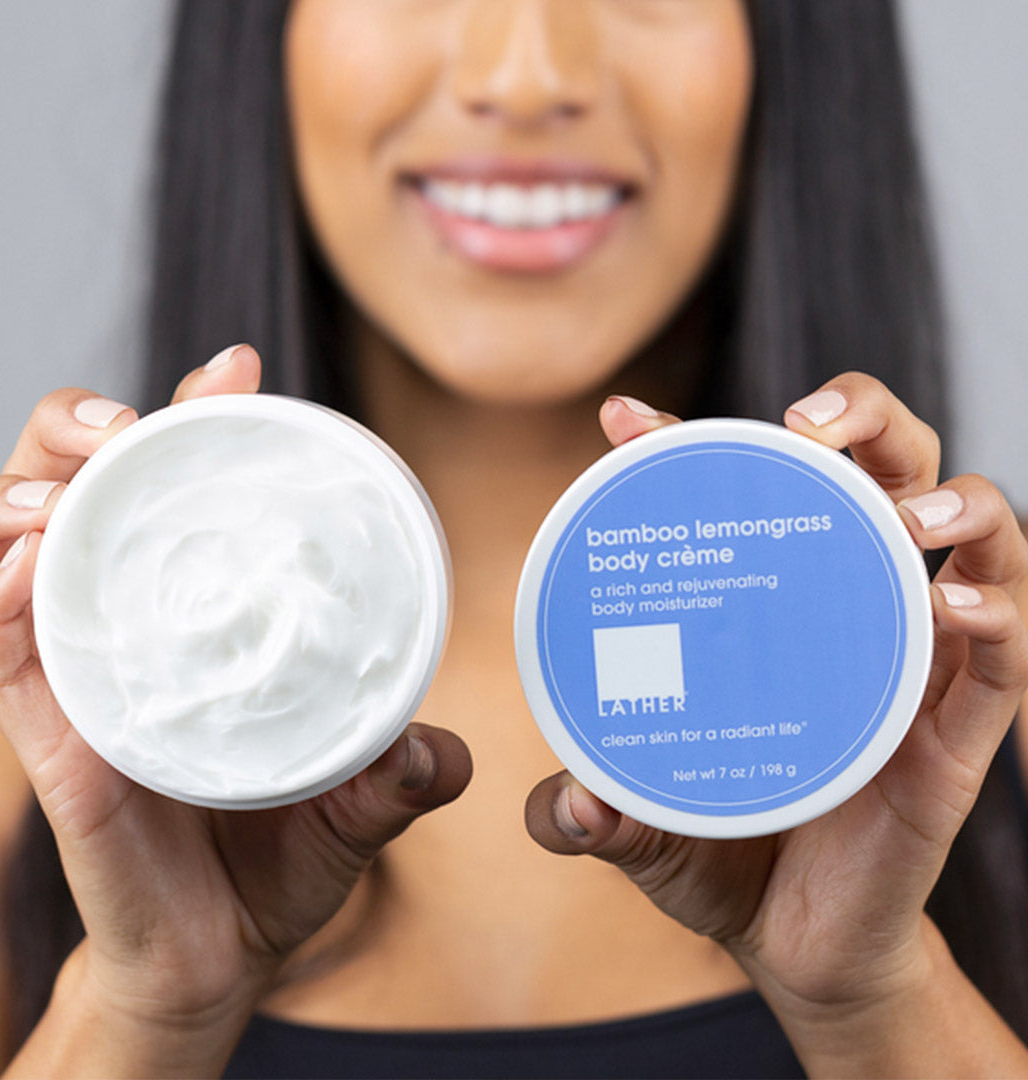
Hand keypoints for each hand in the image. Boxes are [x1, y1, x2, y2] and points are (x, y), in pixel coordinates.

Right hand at [0, 346, 470, 1049]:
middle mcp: (133, 633)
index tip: (237, 368)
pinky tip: (24, 569)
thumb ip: (403, 772)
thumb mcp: (360, 803)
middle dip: (86, 432)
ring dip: (26, 496)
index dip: (197, 422)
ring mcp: (86, 683)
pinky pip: (10, 664)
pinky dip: (4, 607)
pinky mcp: (53, 745)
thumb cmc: (281, 858)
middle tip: (133, 416)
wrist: (220, 956)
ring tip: (72, 474)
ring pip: (16, 559)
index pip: (184, 497)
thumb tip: (439, 751)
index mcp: (204, 619)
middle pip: (83, 497)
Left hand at [526, 375, 1027, 1044]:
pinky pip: (1004, 659)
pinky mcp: (957, 736)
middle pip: (889, 472)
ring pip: (974, 541)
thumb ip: (589, 809)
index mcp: (776, 611)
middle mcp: (854, 617)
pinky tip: (954, 602)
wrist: (793, 943)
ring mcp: (913, 669)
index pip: (752, 496)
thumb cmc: (720, 854)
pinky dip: (998, 614)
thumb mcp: (640, 816)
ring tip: (906, 511)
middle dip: (866, 417)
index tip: (625, 425)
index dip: (694, 443)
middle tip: (809, 423)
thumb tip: (565, 803)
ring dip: (953, 499)